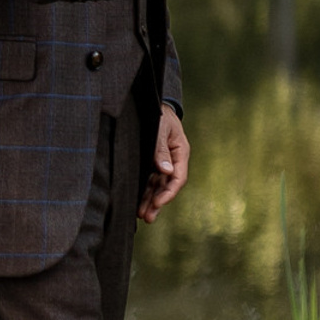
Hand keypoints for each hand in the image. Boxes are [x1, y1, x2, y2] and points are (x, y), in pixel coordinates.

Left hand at [139, 107, 189, 221]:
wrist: (152, 102)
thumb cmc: (158, 113)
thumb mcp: (160, 127)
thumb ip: (161, 148)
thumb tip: (166, 170)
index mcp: (180, 151)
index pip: (178, 178)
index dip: (168, 192)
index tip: (158, 203)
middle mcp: (173, 160)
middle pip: (167, 185)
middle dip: (157, 202)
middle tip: (147, 217)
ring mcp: (163, 161)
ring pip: (158, 185)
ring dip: (150, 200)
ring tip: (141, 215)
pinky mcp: (152, 160)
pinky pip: (150, 178)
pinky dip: (145, 190)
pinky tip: (138, 202)